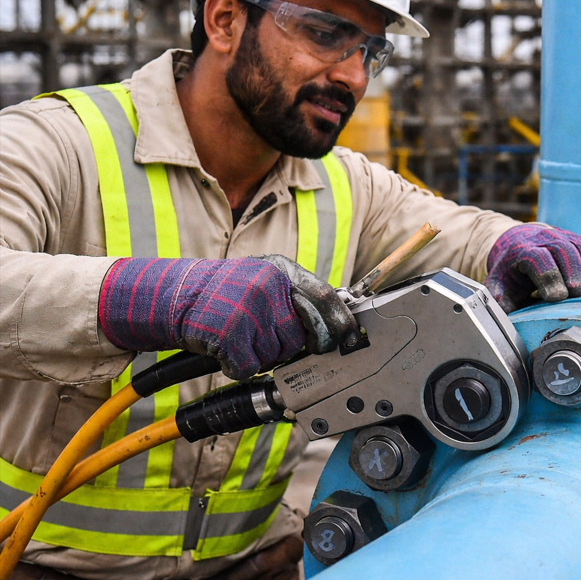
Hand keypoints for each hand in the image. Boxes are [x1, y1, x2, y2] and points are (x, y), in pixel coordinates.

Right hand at [98, 256, 356, 379]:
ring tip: (239, 336)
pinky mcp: (230, 334)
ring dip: (260, 355)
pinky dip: (237, 366)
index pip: (325, 297)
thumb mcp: (263, 279)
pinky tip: (224, 348)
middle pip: (300, 336)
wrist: (173, 295)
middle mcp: (268, 286)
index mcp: (281, 270)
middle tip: (264, 339)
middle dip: (286, 346)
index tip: (351, 340)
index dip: (341, 323)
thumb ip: (296, 295)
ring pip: (277, 355)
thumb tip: (336, 324)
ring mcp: (249, 309)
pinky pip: (250, 367)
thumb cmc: (222, 292)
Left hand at [484, 224, 580, 312]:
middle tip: (578, 292)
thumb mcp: (498, 283)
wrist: (520, 243)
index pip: (538, 258)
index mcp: (523, 250)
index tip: (555, 298)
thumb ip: (499, 298)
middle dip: (573, 272)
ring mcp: (566, 238)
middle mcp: (546, 239)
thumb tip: (507, 313)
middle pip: (564, 250)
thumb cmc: (511, 271)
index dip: (548, 277)